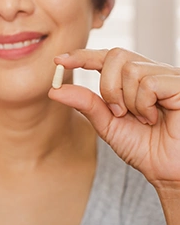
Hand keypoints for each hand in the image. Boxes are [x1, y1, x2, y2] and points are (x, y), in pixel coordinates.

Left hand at [49, 48, 179, 191]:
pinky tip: (153, 118)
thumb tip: (56, 89)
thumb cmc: (141, 146)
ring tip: (142, 119)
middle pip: (115, 56)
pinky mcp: (179, 84)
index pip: (104, 58)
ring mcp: (165, 76)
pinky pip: (149, 83)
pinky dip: (144, 105)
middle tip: (119, 113)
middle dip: (109, 88)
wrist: (165, 168)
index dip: (82, 56)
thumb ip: (85, 104)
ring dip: (129, 102)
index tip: (59, 61)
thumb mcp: (106, 124)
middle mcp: (148, 73)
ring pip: (131, 70)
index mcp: (129, 81)